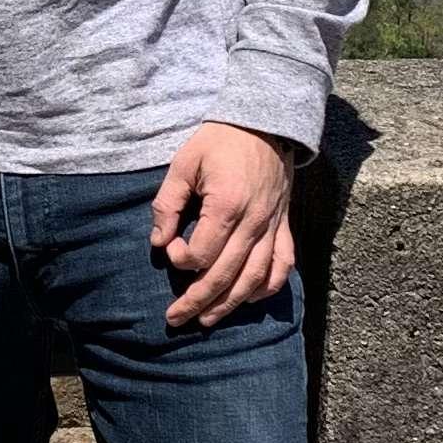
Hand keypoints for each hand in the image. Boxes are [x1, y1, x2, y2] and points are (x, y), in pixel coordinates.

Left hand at [149, 124, 295, 331]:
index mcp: (227, 205)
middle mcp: (254, 222)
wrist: (265, 122)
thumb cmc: (220, 141)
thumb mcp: (184, 163)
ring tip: (208, 320)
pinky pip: (282, 265)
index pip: (202, 253)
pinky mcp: (284, 225)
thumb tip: (158, 241)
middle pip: (226, 275)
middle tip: (175, 319)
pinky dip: (267, 287)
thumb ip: (168, 203)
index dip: (180, 259)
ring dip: (230, 304)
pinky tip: (248, 298)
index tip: (169, 248)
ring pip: (255, 279)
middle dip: (198, 302)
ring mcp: (273, 226)